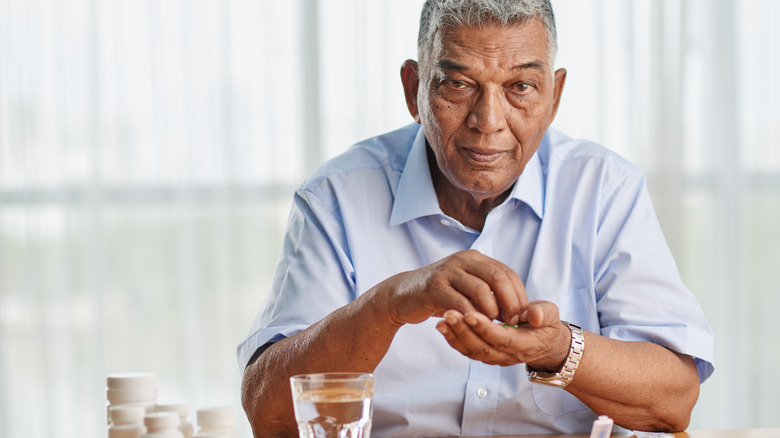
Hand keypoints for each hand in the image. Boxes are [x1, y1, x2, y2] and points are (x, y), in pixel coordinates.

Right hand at [384, 250, 527, 326]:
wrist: (404, 295)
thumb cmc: (441, 296)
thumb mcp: (467, 288)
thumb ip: (490, 292)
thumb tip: (519, 311)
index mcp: (475, 258)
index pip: (507, 273)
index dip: (519, 296)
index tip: (522, 317)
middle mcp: (463, 260)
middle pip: (498, 277)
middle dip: (510, 303)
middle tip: (512, 323)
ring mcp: (448, 271)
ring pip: (481, 290)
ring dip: (491, 312)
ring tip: (492, 325)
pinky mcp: (434, 287)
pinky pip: (459, 302)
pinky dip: (471, 317)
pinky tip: (474, 327)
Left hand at [435, 300, 570, 368]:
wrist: (544, 342)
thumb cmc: (546, 324)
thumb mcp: (551, 316)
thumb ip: (543, 313)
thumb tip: (534, 314)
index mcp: (524, 344)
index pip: (502, 338)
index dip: (485, 327)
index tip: (470, 312)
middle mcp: (507, 355)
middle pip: (482, 347)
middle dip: (464, 330)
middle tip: (449, 313)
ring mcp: (494, 357)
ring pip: (471, 350)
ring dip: (455, 336)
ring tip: (442, 319)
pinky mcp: (485, 354)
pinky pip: (466, 350)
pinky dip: (453, 339)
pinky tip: (442, 326)